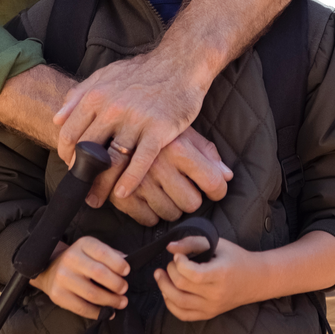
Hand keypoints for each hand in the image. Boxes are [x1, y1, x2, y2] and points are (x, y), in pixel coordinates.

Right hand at [30, 237, 129, 319]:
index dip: (118, 264)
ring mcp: (63, 278)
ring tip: (121, 303)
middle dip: (116, 284)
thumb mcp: (92, 250)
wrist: (50, 269)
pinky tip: (108, 313)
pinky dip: (98, 313)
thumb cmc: (79, 259)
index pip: (103, 253)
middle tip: (124, 289)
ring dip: (111, 301)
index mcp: (82, 244)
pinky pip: (82, 308)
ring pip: (92, 294)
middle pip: (99, 273)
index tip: (127, 272)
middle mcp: (71, 259)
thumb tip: (127, 261)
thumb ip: (109, 254)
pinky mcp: (58, 295)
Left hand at [54, 0, 303, 199]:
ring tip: (98, 199)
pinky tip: (123, 193)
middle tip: (81, 191)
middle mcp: (112, 108)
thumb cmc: (141, 72)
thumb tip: (57, 118)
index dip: (67, 155)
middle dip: (82, 175)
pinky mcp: (159, 130)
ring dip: (102, 185)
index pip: (70, 133)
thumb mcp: (105, 75)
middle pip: (88, 151)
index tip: (71, 167)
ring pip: (112, 161)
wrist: (180, 63)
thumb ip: (79, 95)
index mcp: (96, 95)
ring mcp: (136, 120)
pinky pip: (141, 162)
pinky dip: (129, 181)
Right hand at [87, 127, 232, 225]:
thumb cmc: (152, 124)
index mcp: (178, 147)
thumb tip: (227, 176)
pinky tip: (147, 197)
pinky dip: (150, 213)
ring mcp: (139, 181)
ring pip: (171, 213)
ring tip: (163, 189)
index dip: (217, 189)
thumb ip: (206, 152)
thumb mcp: (181, 129)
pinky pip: (147, 219)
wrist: (107, 114)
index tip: (213, 189)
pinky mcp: (120, 194)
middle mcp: (160, 165)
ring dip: (170, 206)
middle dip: (190, 197)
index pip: (213, 182)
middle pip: (192, 203)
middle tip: (182, 186)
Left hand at [154, 236, 253, 320]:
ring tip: (160, 275)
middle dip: (170, 271)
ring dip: (164, 288)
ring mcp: (212, 307)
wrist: (255, 280)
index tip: (178, 255)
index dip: (179, 263)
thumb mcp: (218, 244)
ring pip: (179, 303)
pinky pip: (184, 315)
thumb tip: (170, 247)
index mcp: (220, 274)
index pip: (193, 274)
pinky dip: (170, 304)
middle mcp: (215, 294)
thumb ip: (193, 242)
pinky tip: (166, 292)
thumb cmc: (236, 258)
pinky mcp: (208, 314)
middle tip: (170, 262)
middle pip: (182, 287)